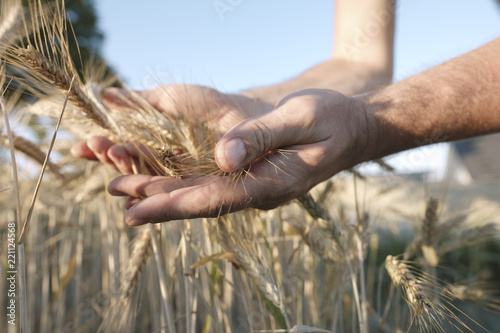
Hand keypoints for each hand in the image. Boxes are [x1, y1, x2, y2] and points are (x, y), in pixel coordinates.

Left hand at [103, 89, 368, 225]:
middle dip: (158, 199)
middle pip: (201, 200)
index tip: (134, 209)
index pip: (214, 200)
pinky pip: (214, 181)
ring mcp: (256, 185)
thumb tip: (223, 155)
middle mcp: (259, 191)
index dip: (172, 204)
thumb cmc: (334, 119)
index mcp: (272, 184)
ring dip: (166, 190)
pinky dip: (184, 179)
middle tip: (115, 194)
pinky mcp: (254, 174)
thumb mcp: (302, 118)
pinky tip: (163, 176)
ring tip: (126, 186)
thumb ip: (264, 135)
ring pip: (204, 192)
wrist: (357, 127)